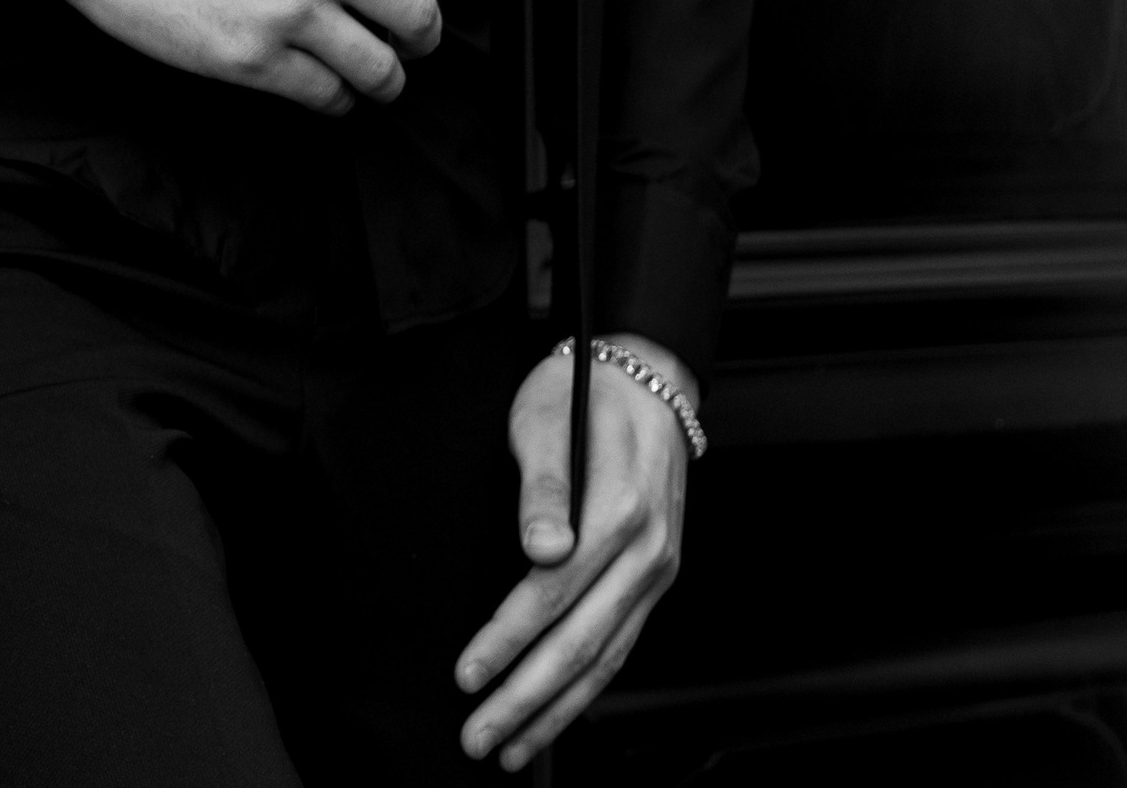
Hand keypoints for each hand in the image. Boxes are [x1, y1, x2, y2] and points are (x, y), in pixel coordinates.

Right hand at [35, 0, 440, 114]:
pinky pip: (327, 95)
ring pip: (381, 68)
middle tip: (410, 48)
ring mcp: (293, 10)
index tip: (399, 0)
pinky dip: (336, 100)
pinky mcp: (255, 59)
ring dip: (384, 81)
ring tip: (374, 82)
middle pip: (416, 14)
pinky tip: (325, 91)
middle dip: (419, 40)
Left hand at [454, 334, 690, 769]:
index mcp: (621, 509)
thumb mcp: (547, 415)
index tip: (468, 673)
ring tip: (513, 746)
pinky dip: (588, 688)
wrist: (651, 380)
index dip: (507, 640)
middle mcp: (648, 550)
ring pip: (607, 658)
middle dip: (526, 698)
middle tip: (479, 736)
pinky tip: (557, 709)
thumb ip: (542, 485)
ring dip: (556, 709)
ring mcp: (658, 569)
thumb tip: (540, 551)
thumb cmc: (588, 391)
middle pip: (582, 643)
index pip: (553, 594)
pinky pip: (622, 645)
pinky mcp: (656, 579)